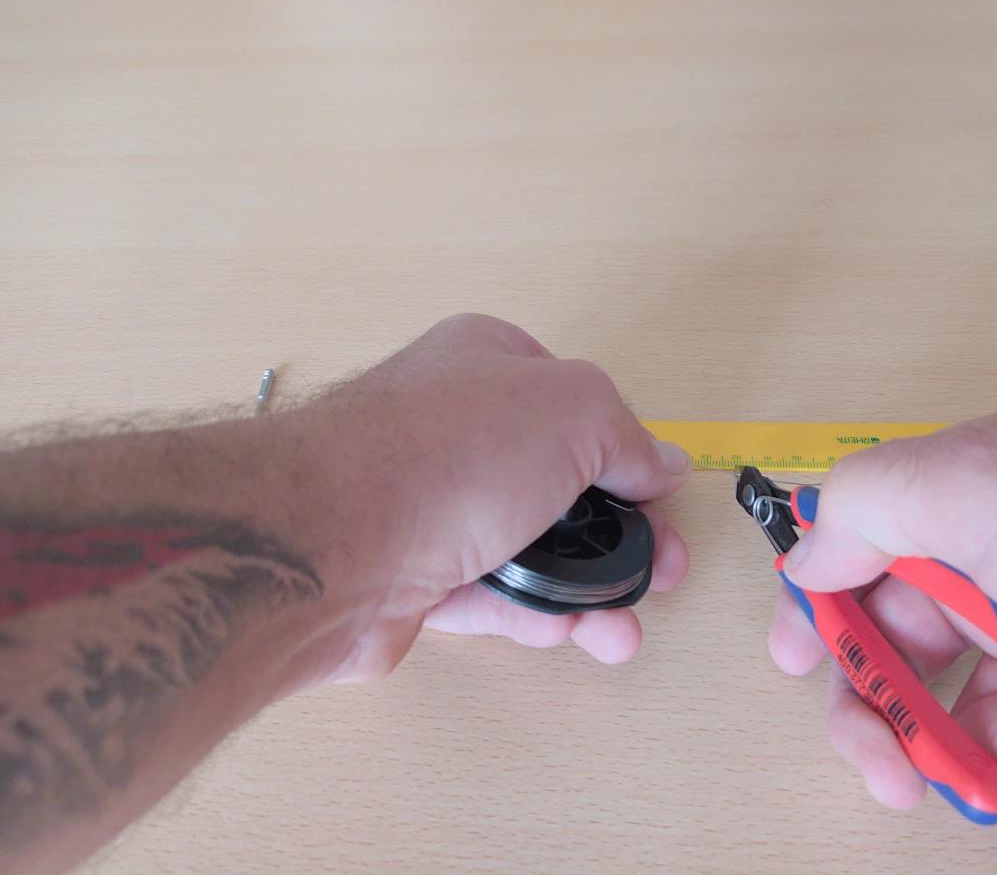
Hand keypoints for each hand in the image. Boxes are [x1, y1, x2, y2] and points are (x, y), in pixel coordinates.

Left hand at [292, 314, 690, 680]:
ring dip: (583, 589)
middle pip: (557, 482)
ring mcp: (428, 502)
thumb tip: (664, 466)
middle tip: (660, 572)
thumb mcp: (575, 411)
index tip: (656, 497)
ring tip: (624, 630)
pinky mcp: (409, 573)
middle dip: (616, 534)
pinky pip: (486, 592)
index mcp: (487, 362)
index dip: (623, 449)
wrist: (332, 540)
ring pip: (525, 548)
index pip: (573, 400)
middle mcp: (454, 427)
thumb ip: (628, 439)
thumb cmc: (455, 450)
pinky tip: (572, 633)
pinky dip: (531, 613)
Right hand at [769, 405, 996, 854]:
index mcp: (972, 513)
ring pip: (988, 743)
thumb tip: (813, 551)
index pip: (862, 558)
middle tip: (901, 774)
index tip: (796, 662)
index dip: (820, 608)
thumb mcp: (987, 488)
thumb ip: (871, 504)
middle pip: (906, 669)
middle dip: (897, 728)